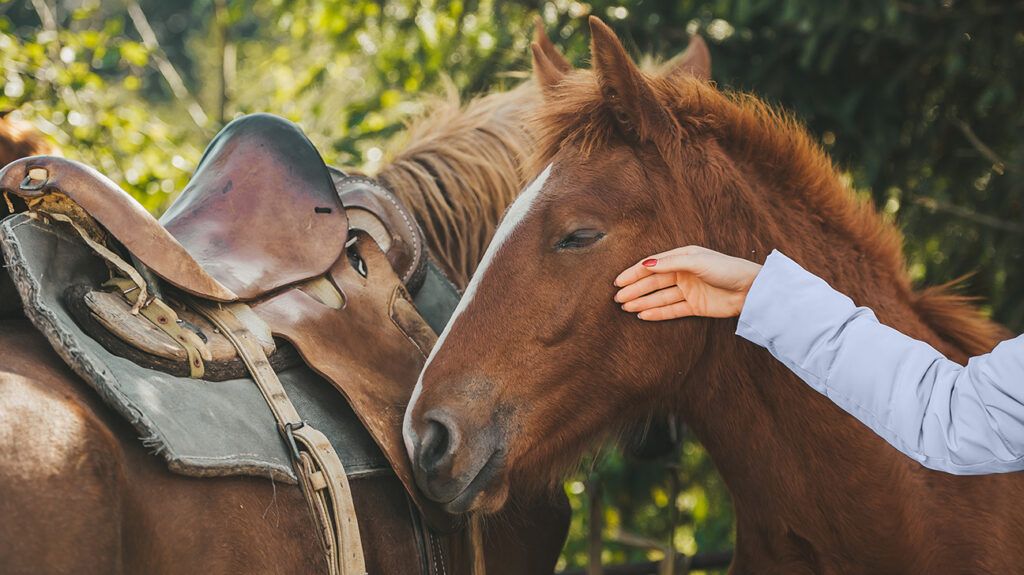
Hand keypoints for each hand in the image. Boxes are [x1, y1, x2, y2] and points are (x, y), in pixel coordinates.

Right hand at [614, 246, 762, 319]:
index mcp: (682, 258)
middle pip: (653, 283)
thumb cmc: (726, 269)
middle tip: (617, 298)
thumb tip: (645, 265)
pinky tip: (642, 315)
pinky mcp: (695, 307)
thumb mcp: (696, 261)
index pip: (652, 266)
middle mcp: (683, 274)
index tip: (618, 282)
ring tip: (625, 307)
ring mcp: (689, 291)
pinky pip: (671, 310)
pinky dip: (657, 313)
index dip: (634, 273)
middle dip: (635, 290)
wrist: (751, 289)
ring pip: (660, 297)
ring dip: (642, 302)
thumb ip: (669, 264)